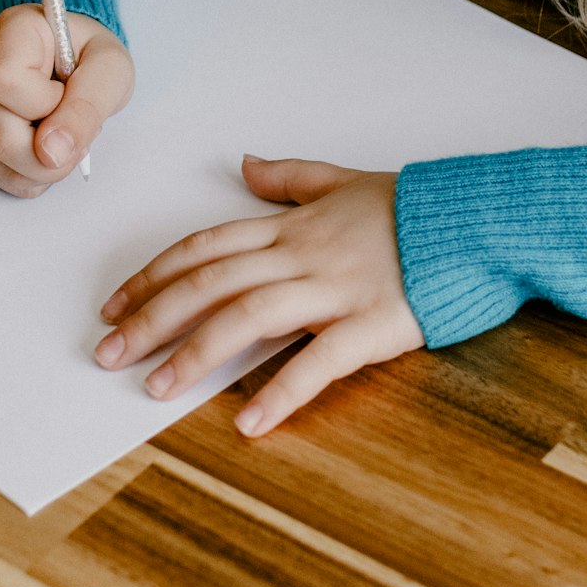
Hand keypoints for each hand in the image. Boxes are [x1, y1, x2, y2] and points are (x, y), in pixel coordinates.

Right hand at [0, 5, 133, 196]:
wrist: (76, 59)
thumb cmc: (90, 56)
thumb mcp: (110, 70)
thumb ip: (86, 108)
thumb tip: (51, 153)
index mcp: (11, 32)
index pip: (2, 80)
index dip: (42, 103)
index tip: (64, 93)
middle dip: (49, 153)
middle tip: (75, 131)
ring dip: (43, 166)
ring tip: (62, 134)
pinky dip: (30, 172)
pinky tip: (45, 147)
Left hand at [93, 156, 424, 434]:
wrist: (478, 221)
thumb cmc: (414, 209)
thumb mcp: (344, 181)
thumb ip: (290, 179)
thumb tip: (245, 165)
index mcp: (290, 227)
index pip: (204, 249)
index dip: (154, 277)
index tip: (115, 306)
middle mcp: (301, 255)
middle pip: (209, 283)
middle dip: (152, 319)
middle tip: (109, 353)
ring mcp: (335, 290)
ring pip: (248, 317)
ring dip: (195, 354)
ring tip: (156, 388)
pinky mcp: (372, 325)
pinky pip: (319, 361)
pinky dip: (281, 392)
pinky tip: (249, 422)